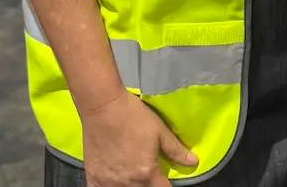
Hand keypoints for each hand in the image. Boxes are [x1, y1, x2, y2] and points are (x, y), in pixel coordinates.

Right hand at [81, 89, 197, 185]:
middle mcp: (128, 183)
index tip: (163, 179)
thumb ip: (176, 150)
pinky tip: (113, 179)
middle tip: (146, 170)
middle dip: (149, 185)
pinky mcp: (93, 179)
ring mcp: (108, 183)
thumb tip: (193, 161)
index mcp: (147, 173)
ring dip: (131, 186)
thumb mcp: (159, 130)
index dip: (166, 185)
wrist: (103, 106)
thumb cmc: (133, 116)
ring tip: (132, 172)